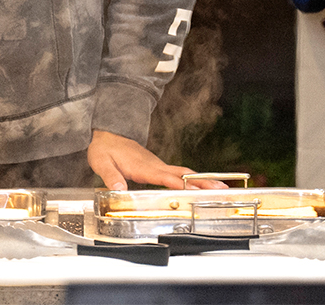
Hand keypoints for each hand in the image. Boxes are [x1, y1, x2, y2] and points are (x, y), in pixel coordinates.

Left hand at [87, 131, 230, 190]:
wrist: (108, 135)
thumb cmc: (104, 149)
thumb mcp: (101, 162)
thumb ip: (110, 176)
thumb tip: (119, 189)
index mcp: (143, 166)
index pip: (165, 176)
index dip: (180, 183)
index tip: (195, 190)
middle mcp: (155, 165)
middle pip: (183, 174)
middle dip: (203, 181)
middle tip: (223, 189)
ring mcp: (158, 165)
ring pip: (185, 173)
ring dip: (203, 180)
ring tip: (222, 189)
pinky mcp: (158, 167)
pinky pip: (180, 174)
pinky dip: (194, 180)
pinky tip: (203, 187)